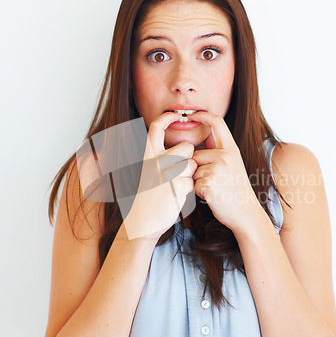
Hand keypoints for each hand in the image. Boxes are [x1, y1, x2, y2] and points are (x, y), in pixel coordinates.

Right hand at [123, 112, 196, 240]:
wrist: (142, 221)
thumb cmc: (150, 196)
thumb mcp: (150, 172)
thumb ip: (162, 158)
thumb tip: (182, 148)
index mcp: (148, 156)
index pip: (156, 128)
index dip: (166, 118)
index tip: (175, 115)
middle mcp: (155, 162)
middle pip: (185, 147)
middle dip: (189, 158)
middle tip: (180, 172)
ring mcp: (164, 174)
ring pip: (192, 164)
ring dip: (191, 174)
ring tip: (178, 185)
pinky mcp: (174, 187)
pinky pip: (193, 181)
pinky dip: (190, 189)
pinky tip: (179, 195)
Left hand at [188, 111, 259, 232]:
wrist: (246, 214)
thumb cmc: (236, 191)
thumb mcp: (233, 165)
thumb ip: (218, 151)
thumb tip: (199, 140)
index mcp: (231, 149)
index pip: (217, 122)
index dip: (202, 114)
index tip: (191, 113)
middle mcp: (225, 156)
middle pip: (195, 154)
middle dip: (196, 169)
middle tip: (214, 182)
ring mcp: (217, 169)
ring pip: (192, 170)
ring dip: (197, 181)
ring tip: (214, 188)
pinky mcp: (208, 183)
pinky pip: (192, 183)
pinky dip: (198, 192)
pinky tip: (212, 196)